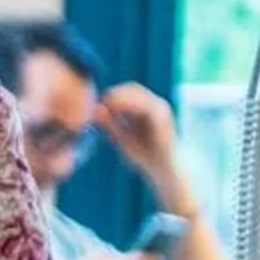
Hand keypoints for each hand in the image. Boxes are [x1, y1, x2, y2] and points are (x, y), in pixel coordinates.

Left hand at [92, 83, 189, 203]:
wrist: (164, 171)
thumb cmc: (145, 156)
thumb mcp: (123, 138)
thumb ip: (111, 125)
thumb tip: (95, 110)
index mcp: (148, 109)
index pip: (129, 91)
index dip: (112, 93)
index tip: (97, 101)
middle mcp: (156, 105)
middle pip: (133, 88)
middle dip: (115, 92)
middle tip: (99, 99)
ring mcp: (161, 109)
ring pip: (138, 93)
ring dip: (120, 95)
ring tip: (105, 103)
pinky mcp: (162, 117)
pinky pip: (144, 105)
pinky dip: (128, 104)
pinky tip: (115, 109)